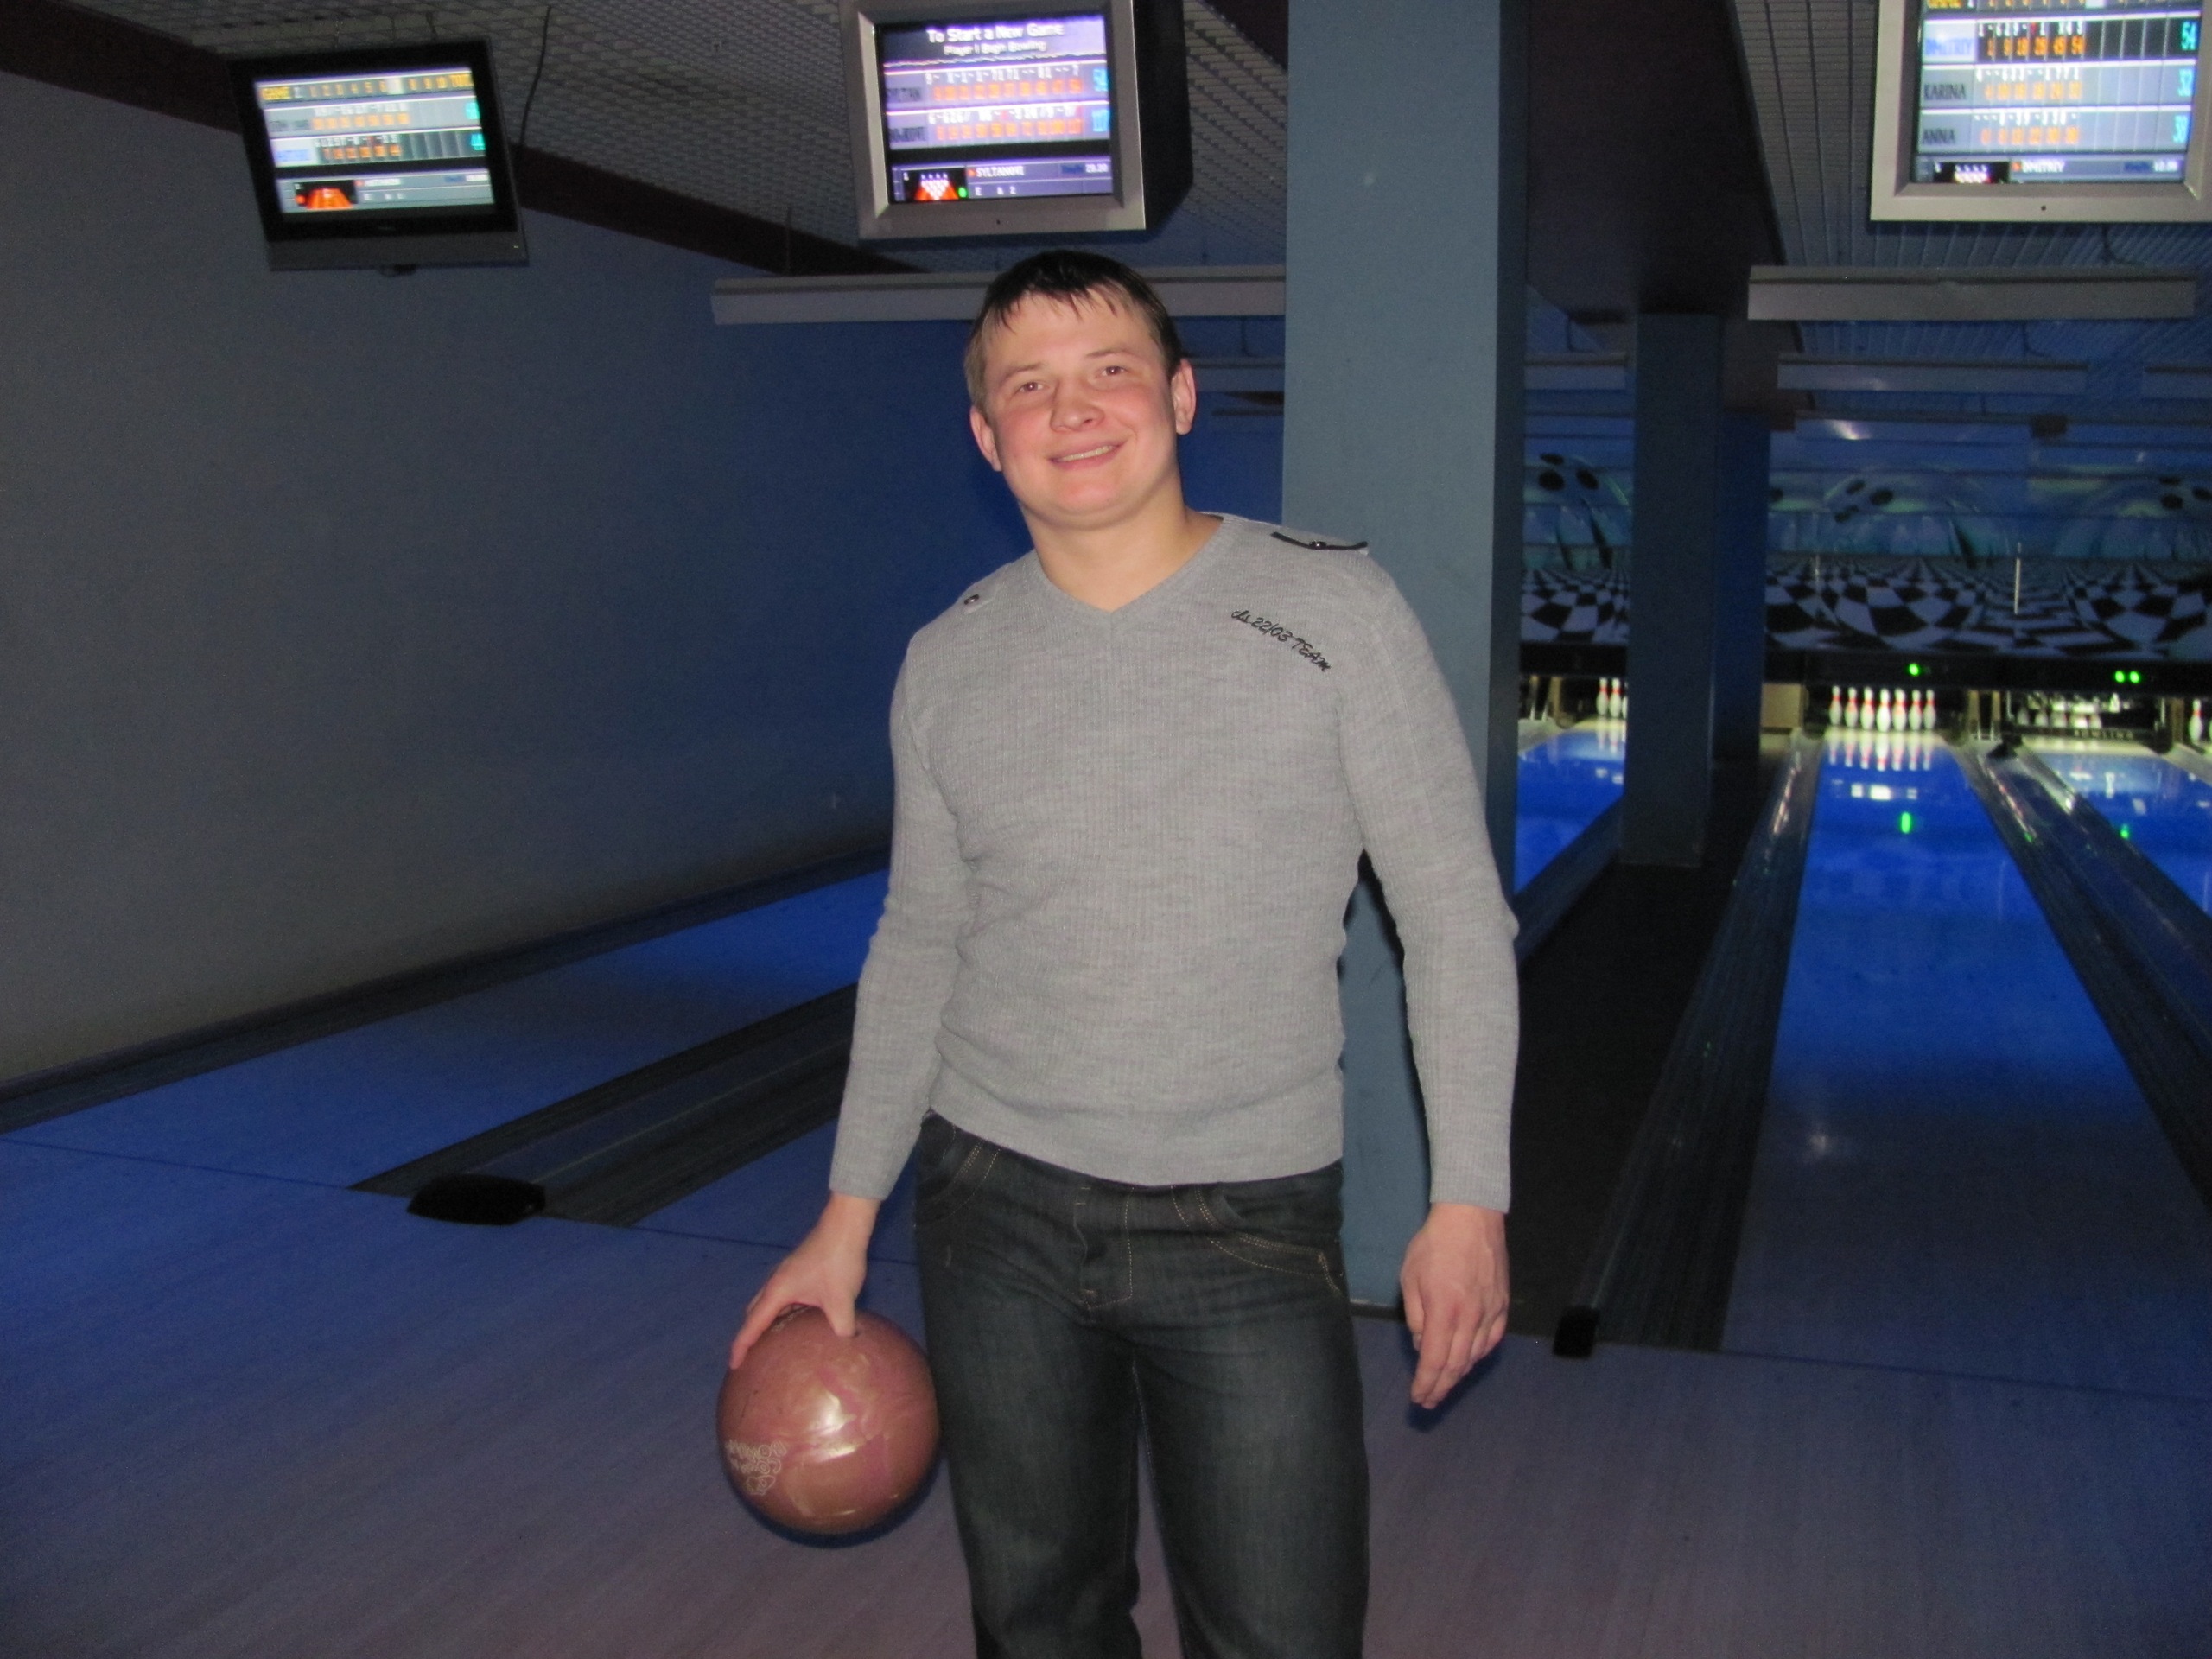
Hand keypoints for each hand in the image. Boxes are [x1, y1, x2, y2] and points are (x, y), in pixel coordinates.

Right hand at [728, 1193, 879, 1369]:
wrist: (845, 1226)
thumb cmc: (838, 1261)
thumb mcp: (841, 1300)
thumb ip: (841, 1327)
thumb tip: (844, 1345)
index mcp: (777, 1291)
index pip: (751, 1325)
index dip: (741, 1347)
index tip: (734, 1366)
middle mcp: (776, 1283)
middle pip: (754, 1313)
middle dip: (750, 1335)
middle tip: (752, 1359)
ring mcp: (786, 1275)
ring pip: (769, 1304)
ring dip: (767, 1323)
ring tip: (773, 1345)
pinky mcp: (798, 1271)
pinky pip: (783, 1298)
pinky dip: (782, 1313)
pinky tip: (799, 1322)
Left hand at [1399, 1203, 1507, 1408]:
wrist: (1471, 1218)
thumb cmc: (1434, 1244)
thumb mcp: (1410, 1277)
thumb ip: (1416, 1315)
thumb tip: (1421, 1344)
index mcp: (1443, 1312)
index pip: (1434, 1360)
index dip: (1426, 1384)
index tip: (1418, 1398)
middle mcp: (1470, 1318)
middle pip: (1456, 1365)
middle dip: (1440, 1387)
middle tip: (1429, 1401)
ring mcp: (1490, 1313)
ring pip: (1475, 1356)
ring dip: (1458, 1374)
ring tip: (1445, 1384)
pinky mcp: (1502, 1305)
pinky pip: (1491, 1340)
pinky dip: (1478, 1355)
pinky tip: (1469, 1359)